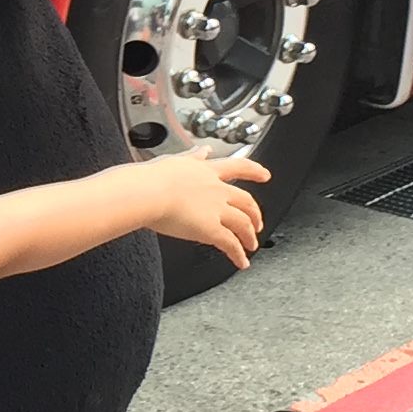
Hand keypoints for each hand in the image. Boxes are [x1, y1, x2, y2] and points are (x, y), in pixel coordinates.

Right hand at [135, 151, 271, 267]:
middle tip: (258, 222)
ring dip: (249, 236)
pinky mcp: (211, 229)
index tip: (265, 175)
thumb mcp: (175, 160)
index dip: (254, 171)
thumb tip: (202, 150)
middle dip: (255, 213)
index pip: (238, 167)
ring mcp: (216, 210)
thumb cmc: (152, 178)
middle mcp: (216, 190)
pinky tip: (241, 262)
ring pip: (243, 224)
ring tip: (250, 245)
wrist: (147, 192)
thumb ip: (192, 156)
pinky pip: (230, 244)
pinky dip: (239, 255)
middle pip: (246, 201)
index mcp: (207, 171)